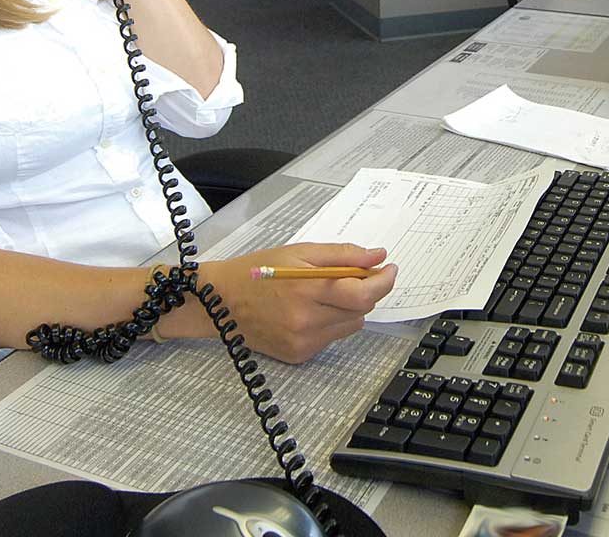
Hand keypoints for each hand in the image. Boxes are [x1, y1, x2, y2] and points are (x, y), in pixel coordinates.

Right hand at [194, 244, 396, 363]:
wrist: (219, 302)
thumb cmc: (256, 271)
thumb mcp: (297, 252)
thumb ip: (341, 254)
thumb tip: (377, 255)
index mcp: (307, 290)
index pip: (363, 293)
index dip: (383, 281)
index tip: (389, 269)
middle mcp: (308, 321)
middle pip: (361, 310)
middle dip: (362, 291)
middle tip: (349, 276)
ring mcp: (304, 341)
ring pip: (350, 326)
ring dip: (347, 309)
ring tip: (321, 295)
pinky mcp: (300, 355)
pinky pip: (332, 339)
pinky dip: (330, 324)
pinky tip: (307, 312)